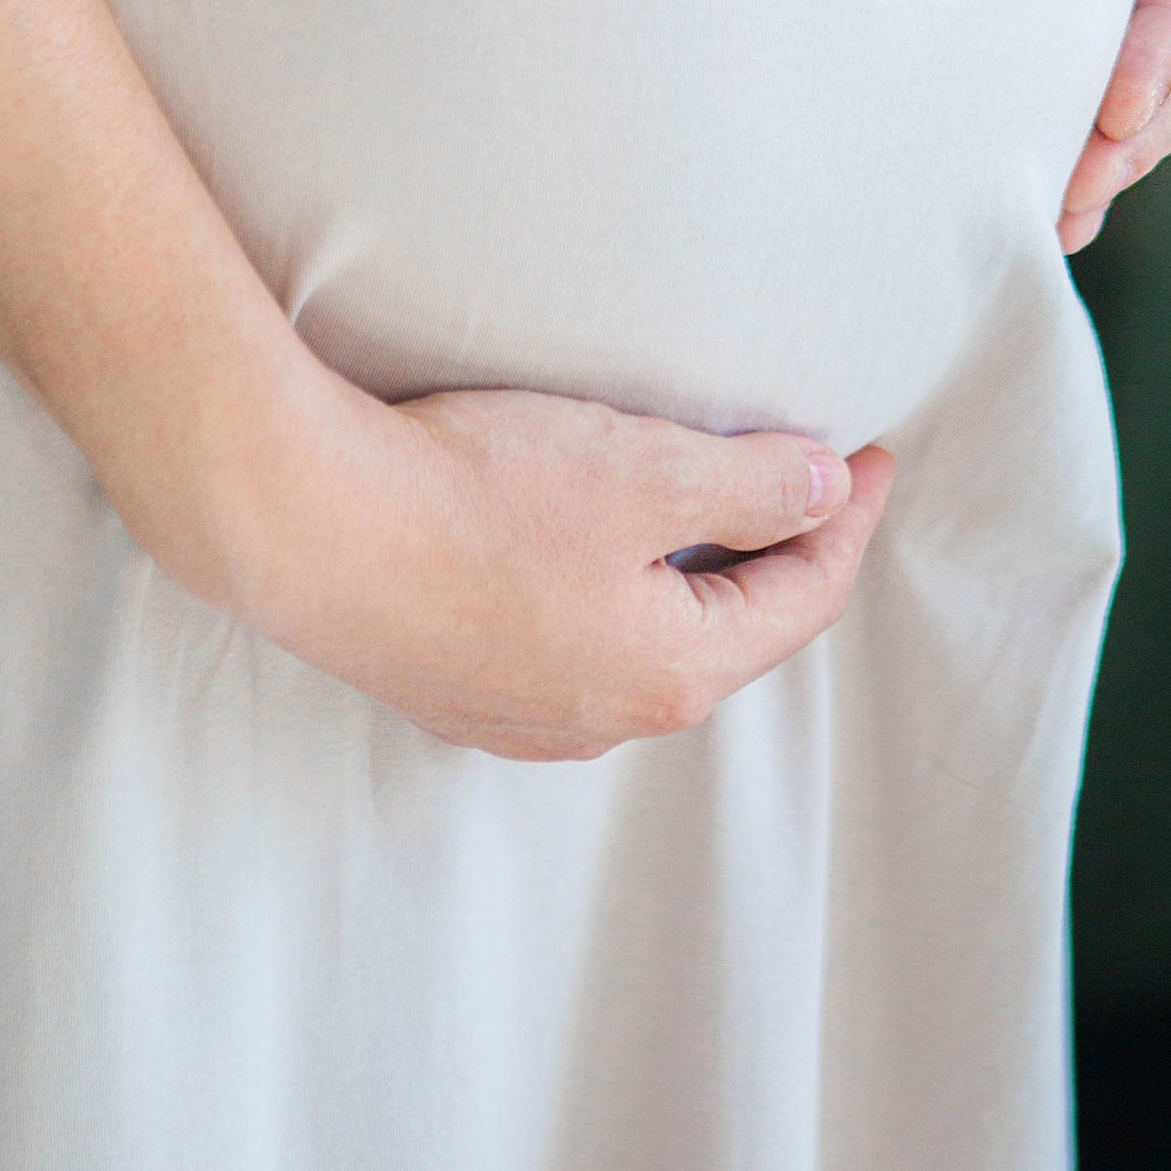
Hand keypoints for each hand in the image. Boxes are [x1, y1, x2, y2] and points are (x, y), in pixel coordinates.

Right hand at [240, 369, 896, 759]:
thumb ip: (749, 487)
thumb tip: (826, 493)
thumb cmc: (474, 493)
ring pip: (649, 645)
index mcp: (670, 671)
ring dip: (693, 577)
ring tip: (710, 505)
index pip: (803, 597)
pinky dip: (616, 595)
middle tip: (810, 477)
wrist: (300, 524)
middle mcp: (603, 718)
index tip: (871, 453)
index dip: (849, 518)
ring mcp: (523, 717)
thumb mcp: (641, 470)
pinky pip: (574, 648)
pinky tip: (595, 548)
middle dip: (780, 553)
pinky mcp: (457, 690)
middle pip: (731, 632)